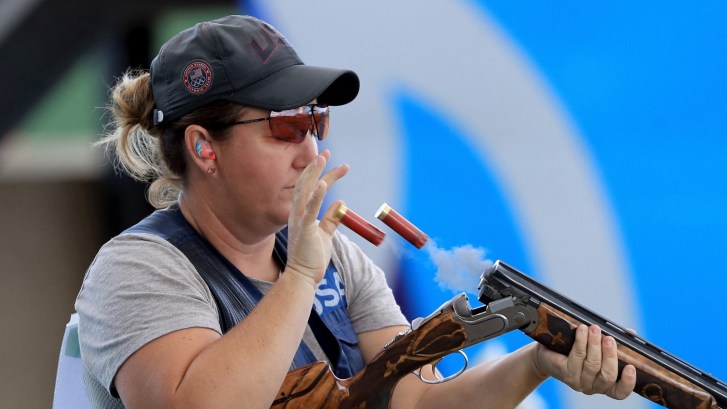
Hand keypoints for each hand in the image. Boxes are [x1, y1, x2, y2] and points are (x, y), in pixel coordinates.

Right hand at [285, 150, 348, 284]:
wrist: (303, 276)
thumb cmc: (312, 257)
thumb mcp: (325, 234)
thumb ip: (331, 218)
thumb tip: (341, 202)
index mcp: (301, 214)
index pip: (312, 188)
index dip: (322, 174)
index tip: (331, 162)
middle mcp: (297, 214)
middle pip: (305, 184)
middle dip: (316, 167)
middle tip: (326, 152)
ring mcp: (299, 221)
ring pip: (305, 192)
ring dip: (314, 174)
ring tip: (323, 159)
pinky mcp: (305, 230)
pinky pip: (310, 210)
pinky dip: (316, 196)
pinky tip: (323, 184)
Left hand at [533, 324, 635, 399]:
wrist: (548, 354)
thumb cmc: (577, 350)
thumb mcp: (598, 347)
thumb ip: (615, 341)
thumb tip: (631, 332)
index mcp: (605, 384)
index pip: (620, 392)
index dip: (627, 382)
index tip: (631, 367)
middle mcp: (592, 387)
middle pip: (607, 376)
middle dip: (610, 355)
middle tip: (609, 339)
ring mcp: (578, 382)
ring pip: (591, 365)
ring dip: (594, 345)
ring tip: (594, 329)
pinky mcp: (565, 373)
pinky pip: (576, 357)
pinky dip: (581, 342)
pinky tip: (582, 330)